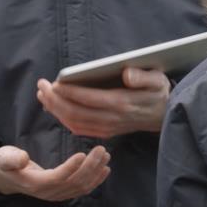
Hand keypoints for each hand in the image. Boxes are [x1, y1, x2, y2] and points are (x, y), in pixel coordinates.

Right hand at [0, 145, 110, 201]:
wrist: (6, 177)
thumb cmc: (5, 164)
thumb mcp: (3, 158)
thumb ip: (11, 159)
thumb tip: (23, 159)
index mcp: (34, 184)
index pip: (57, 178)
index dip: (70, 168)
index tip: (82, 154)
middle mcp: (48, 193)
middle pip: (73, 182)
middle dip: (90, 167)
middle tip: (101, 150)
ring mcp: (56, 195)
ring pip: (80, 187)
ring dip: (95, 172)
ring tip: (105, 156)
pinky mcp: (62, 193)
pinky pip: (82, 190)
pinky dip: (95, 180)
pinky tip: (105, 169)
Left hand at [35, 67, 170, 137]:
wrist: (165, 115)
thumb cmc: (158, 92)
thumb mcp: (157, 79)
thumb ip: (143, 76)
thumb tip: (127, 74)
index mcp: (122, 103)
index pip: (88, 98)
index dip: (68, 92)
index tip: (53, 82)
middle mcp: (112, 118)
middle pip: (76, 112)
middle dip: (54, 100)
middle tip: (41, 86)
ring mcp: (107, 127)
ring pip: (74, 122)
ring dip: (55, 109)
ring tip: (43, 95)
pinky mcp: (105, 132)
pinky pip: (79, 128)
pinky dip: (64, 119)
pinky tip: (55, 108)